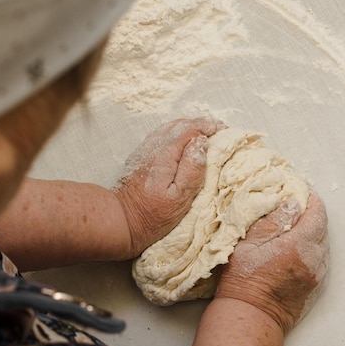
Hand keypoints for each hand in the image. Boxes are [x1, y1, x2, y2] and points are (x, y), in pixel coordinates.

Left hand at [114, 118, 224, 256]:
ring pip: (169, 128)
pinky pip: (162, 136)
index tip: (224, 130)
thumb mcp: (180, 197)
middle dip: (201, 125)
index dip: (208, 126)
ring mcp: (145, 150)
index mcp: (165, 154)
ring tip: (205, 136)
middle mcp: (153, 147)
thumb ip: (192, 168)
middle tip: (218, 132)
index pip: (189, 129)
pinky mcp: (141, 157)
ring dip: (189, 128)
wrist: (120, 220)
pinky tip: (184, 144)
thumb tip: (202, 142)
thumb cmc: (153, 214)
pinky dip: (177, 135)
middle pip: (179, 124)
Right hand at [215, 192, 328, 332]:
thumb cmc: (242, 281)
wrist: (250, 318)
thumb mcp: (248, 244)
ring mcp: (317, 276)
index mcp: (298, 246)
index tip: (302, 192)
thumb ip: (273, 221)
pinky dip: (314, 251)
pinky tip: (297, 250)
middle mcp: (314, 260)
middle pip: (323, 228)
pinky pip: (322, 262)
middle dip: (312, 214)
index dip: (311, 199)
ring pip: (324, 246)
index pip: (317, 214)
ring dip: (314, 233)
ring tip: (296, 228)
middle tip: (297, 207)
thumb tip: (292, 203)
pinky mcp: (316, 289)